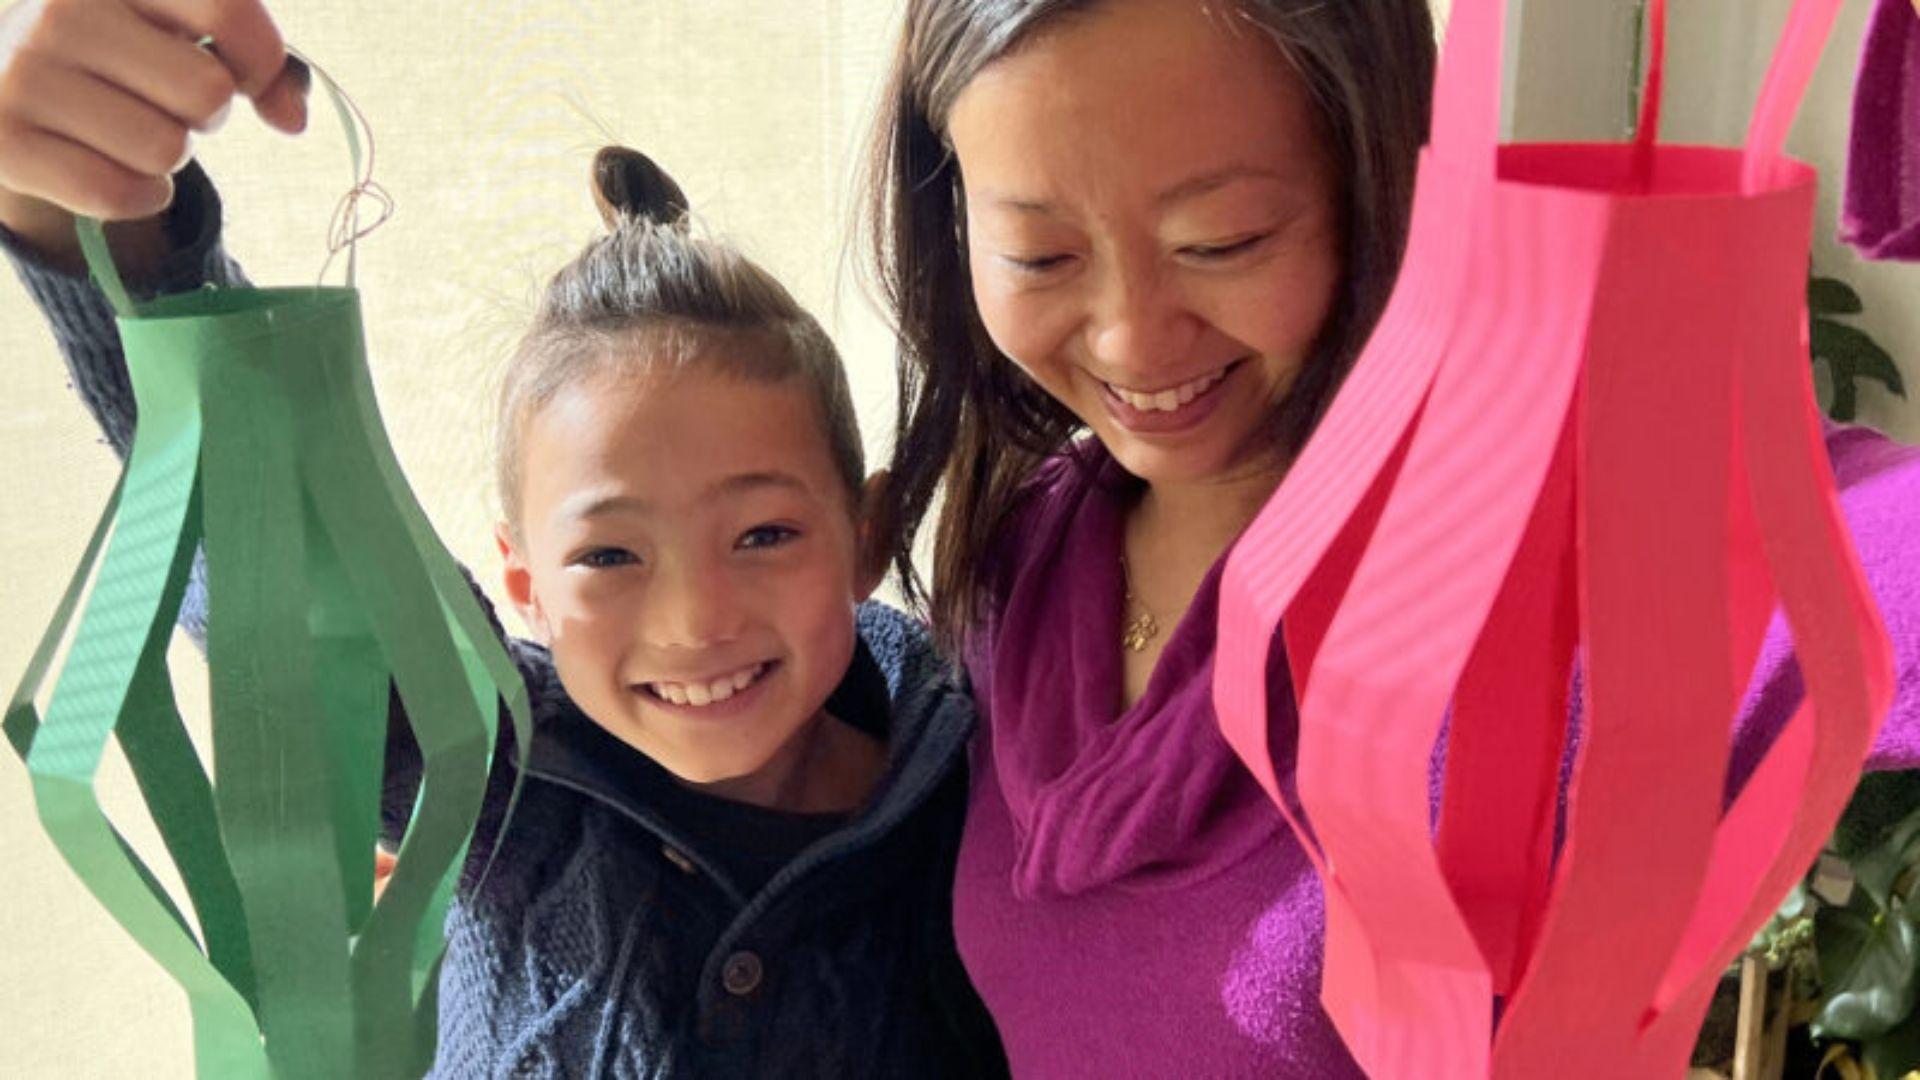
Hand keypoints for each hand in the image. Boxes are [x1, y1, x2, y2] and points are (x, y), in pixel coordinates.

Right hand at [0, 0, 306, 263]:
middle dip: (206, 112)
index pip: (227, 10)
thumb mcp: (180, 32)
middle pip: (207, 93)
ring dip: (168, 155)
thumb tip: (294, 120)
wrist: (10, 85)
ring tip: (130, 127)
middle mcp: (59, 10)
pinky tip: (113, 168)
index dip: (260, 59)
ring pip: (165, 149)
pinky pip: (120, 194)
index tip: (245, 75)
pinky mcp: (6, 142)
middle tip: (167, 102)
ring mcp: (26, 75)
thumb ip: (254, 60)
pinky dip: (140, 195)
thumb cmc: (122, 52)